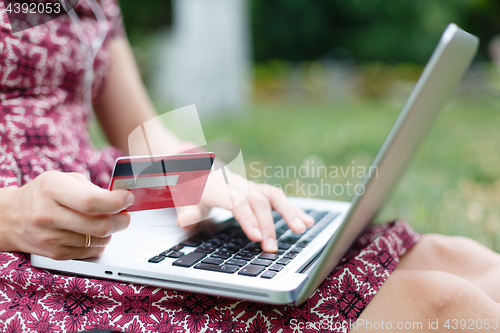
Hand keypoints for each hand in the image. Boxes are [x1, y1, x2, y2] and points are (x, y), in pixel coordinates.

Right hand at [0, 171, 133, 259]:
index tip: (128, 199)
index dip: (116, 202)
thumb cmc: (43, 194)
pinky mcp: (55, 254)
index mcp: (52, 189)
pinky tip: (95, 233)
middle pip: (99, 225)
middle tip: (126, 215)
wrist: (10, 218)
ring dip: (111, 232)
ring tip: (107, 221)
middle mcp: (49, 214)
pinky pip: (91, 252)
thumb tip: (120, 199)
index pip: (91, 201)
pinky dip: (100, 242)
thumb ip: (92, 188)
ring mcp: (51, 237)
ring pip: (98, 240)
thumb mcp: (63, 179)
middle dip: (121, 220)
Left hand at [177, 170, 313, 252]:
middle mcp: (239, 185)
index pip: (238, 202)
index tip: (256, 237)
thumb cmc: (193, 190)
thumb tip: (184, 221)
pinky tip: (308, 221)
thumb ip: (187, 211)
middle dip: (268, 225)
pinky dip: (293, 209)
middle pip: (258, 201)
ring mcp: (251, 187)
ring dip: (289, 212)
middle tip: (272, 248)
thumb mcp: (184, 200)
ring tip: (303, 229)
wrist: (198, 169)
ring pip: (274, 195)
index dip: (248, 219)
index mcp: (220, 188)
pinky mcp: (259, 191)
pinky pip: (278, 198)